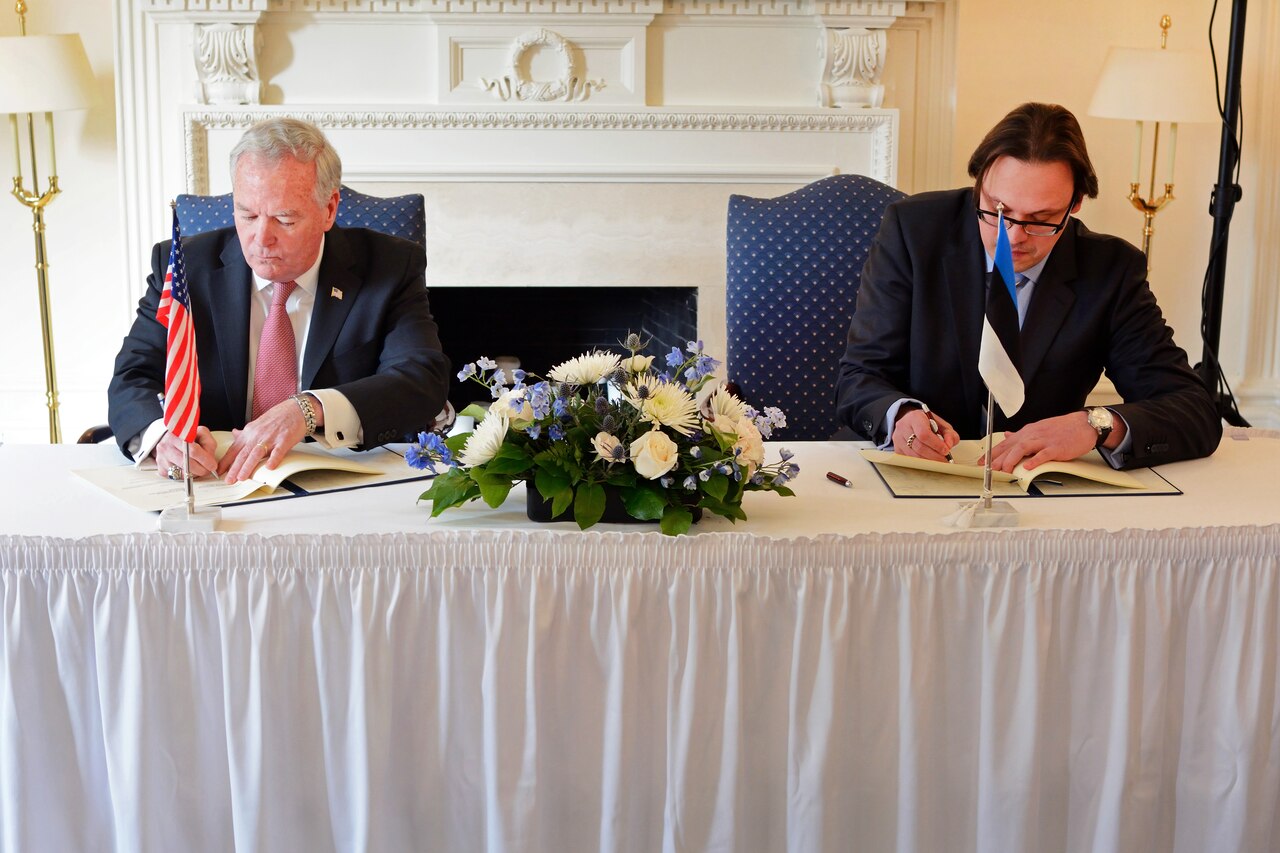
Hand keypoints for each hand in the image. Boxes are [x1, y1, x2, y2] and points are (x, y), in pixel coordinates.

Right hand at [152, 426, 218, 478]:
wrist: (170, 439)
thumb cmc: (188, 437)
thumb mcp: (201, 434)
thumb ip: (209, 443)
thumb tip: (210, 459)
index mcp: (177, 435)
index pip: (193, 450)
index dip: (205, 460)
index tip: (213, 466)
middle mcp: (166, 446)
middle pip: (187, 464)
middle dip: (202, 469)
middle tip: (208, 470)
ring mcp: (161, 458)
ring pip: (182, 472)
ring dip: (194, 473)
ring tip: (199, 468)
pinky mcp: (160, 468)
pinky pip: (176, 477)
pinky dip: (185, 475)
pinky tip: (187, 469)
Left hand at [216, 399, 308, 482]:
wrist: (295, 409)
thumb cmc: (278, 417)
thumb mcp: (257, 423)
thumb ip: (246, 432)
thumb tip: (234, 434)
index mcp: (250, 432)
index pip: (234, 449)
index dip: (226, 461)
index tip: (220, 471)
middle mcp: (258, 435)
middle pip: (243, 453)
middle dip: (234, 468)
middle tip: (229, 479)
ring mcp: (271, 437)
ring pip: (256, 453)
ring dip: (248, 466)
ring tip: (242, 477)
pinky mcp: (284, 439)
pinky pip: (278, 451)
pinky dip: (273, 459)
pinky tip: (269, 467)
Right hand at [892, 406, 958, 461]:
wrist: (910, 421)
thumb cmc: (927, 423)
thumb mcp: (941, 424)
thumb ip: (949, 434)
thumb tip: (949, 446)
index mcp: (915, 417)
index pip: (924, 434)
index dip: (936, 444)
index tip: (946, 450)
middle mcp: (903, 427)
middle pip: (919, 446)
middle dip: (934, 455)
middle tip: (945, 459)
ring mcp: (898, 438)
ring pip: (913, 455)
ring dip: (929, 460)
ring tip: (939, 461)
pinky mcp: (896, 448)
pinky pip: (910, 459)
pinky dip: (921, 461)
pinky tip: (929, 460)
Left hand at [986, 411, 1110, 472]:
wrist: (1083, 425)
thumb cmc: (1061, 429)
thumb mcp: (1038, 428)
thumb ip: (1022, 434)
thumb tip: (1007, 435)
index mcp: (1027, 432)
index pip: (1005, 443)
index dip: (992, 453)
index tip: (982, 462)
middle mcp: (1033, 435)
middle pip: (1011, 446)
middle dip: (998, 459)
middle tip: (988, 470)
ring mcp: (1044, 440)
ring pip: (1023, 448)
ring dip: (1011, 460)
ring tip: (1004, 470)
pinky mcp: (1056, 447)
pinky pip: (1043, 454)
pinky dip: (1034, 461)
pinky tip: (1027, 468)